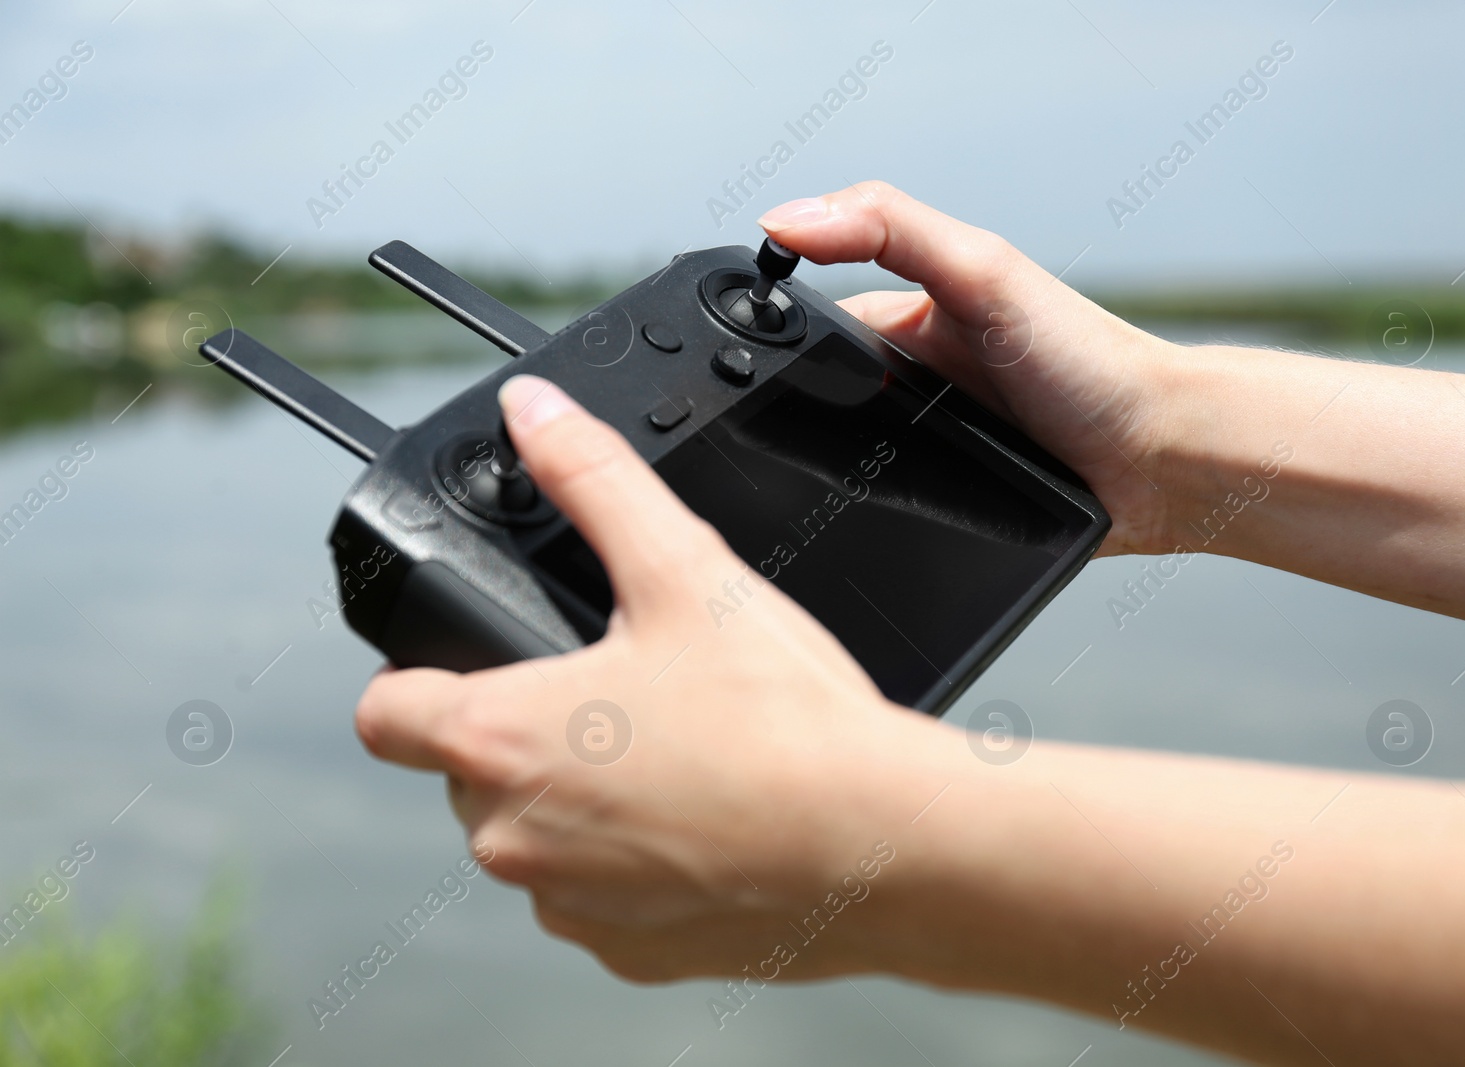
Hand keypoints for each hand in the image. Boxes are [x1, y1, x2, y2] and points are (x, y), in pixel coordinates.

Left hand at [354, 376, 947, 981]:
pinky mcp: (631, 952)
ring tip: (682, 757)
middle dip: (530, 732)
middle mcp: (512, 837)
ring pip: (541, 837)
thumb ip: (594, 480)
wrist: (879, 845)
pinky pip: (602, 900)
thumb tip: (536, 415)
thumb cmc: (779, 721)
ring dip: (584, 800)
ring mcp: (569, 906)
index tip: (473, 663)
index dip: (416, 676)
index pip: (387, 711)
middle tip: (623, 695)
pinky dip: (637, 862)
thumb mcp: (683, 571)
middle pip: (473, 771)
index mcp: (500, 740)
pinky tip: (711, 822)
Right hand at [759, 182, 1176, 555]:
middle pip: (819, 398)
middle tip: (787, 438)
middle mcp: (915, 379)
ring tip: (823, 487)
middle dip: (797, 420)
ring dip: (828, 477)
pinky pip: (881, 512)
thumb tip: (785, 217)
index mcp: (912, 316)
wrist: (1161, 462)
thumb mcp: (983, 273)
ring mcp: (929, 444)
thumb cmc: (1090, 362)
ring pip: (843, 464)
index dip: (772, 333)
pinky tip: (864, 524)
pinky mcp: (946, 504)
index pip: (812, 320)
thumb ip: (887, 228)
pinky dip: (866, 519)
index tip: (736, 355)